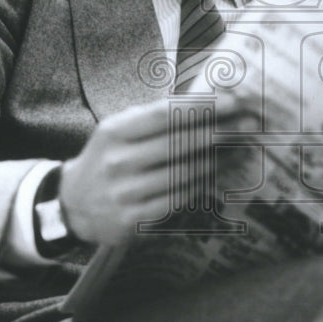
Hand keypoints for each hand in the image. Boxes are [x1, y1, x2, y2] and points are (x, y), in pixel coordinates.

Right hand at [58, 95, 242, 247]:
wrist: (72, 204)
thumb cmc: (107, 159)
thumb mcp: (119, 130)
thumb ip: (155, 117)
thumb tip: (206, 102)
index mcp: (114, 131)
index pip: (165, 115)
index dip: (202, 107)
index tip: (234, 101)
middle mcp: (118, 161)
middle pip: (179, 143)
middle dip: (220, 131)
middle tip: (249, 124)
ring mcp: (125, 192)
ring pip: (183, 173)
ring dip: (218, 159)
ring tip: (242, 147)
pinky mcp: (133, 220)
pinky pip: (178, 199)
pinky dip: (202, 184)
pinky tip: (218, 172)